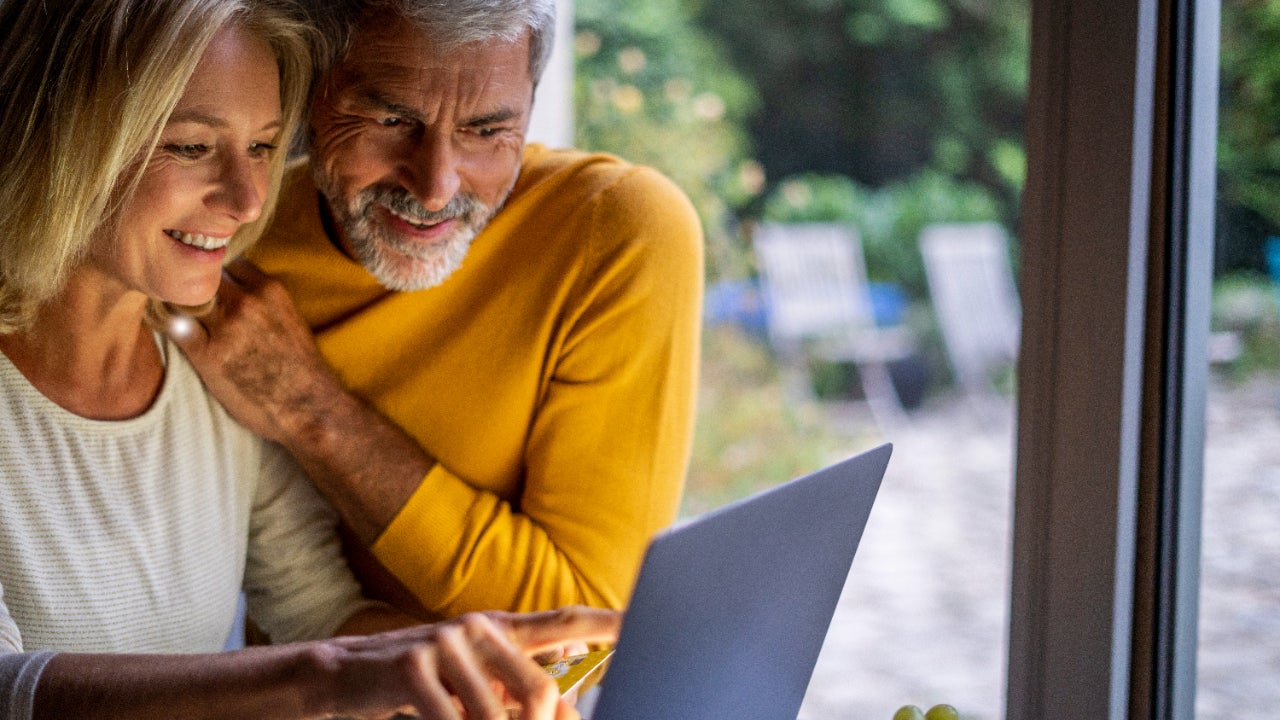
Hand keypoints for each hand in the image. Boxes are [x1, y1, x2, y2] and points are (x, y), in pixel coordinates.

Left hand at [163, 258, 341, 443]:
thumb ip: (262, 299)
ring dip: (177, 304)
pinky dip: (167, 324)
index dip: (214, 273)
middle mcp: (246, 302)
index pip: (226, 262)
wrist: (308, 407)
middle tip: (184, 296)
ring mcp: (226, 328)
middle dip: (193, 286)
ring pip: (184, 298)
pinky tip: (167, 329)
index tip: (207, 284)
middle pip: (202, 277)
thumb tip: (234, 289)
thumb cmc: (300, 367)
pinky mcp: (208, 355)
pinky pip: (174, 327)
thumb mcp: (289, 317)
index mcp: (270, 289)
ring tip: (172, 312)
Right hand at [321, 607, 620, 719]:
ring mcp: (446, 641)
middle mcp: (480, 627)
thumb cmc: (423, 679)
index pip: (564, 621)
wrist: (347, 672)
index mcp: (501, 628)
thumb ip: (519, 686)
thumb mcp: (477, 680)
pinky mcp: (413, 665)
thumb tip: (567, 696)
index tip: (641, 622)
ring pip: (496, 716)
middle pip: (539, 692)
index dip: (605, 623)